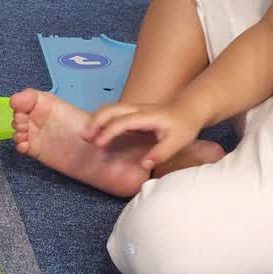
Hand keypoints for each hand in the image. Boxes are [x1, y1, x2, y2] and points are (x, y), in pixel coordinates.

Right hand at [81, 102, 199, 169]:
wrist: (188, 109)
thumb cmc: (183, 126)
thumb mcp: (178, 142)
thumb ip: (161, 153)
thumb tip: (143, 164)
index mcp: (147, 116)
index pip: (123, 122)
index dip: (108, 132)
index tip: (97, 144)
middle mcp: (137, 109)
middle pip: (110, 109)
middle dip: (95, 122)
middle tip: (85, 138)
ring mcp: (134, 108)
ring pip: (109, 108)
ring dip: (95, 119)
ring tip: (86, 136)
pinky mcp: (132, 112)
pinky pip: (112, 113)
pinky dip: (101, 119)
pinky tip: (96, 132)